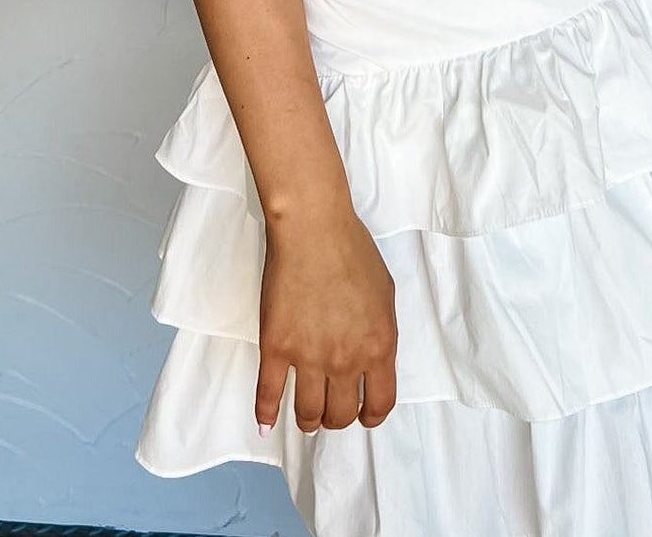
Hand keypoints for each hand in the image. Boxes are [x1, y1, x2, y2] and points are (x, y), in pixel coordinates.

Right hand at [257, 209, 397, 433]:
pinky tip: (266, 423)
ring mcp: (309, 357)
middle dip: (337, 417)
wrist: (313, 229)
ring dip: (309, 420)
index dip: (372, 416)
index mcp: (378, 347)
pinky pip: (269, 394)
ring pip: (308, 413)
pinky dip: (266, 413)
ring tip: (307, 416)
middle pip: (341, 414)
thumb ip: (381, 333)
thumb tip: (371, 358)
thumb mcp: (386, 294)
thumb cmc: (353, 251)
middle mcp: (346, 360)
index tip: (364, 415)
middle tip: (331, 410)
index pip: (380, 403)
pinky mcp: (276, 348)